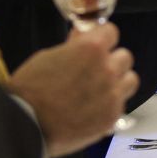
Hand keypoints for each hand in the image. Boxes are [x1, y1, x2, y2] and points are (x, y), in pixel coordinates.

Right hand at [8, 24, 139, 157]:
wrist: (26, 125)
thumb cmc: (30, 88)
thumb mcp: (47, 57)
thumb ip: (72, 47)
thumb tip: (82, 38)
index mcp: (92, 49)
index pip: (111, 32)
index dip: (102, 38)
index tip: (95, 45)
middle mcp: (108, 69)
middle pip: (125, 57)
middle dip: (111, 60)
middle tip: (94, 70)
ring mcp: (113, 95)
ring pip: (130, 80)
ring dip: (118, 82)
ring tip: (100, 90)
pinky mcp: (112, 117)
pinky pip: (121, 104)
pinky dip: (110, 104)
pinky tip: (93, 109)